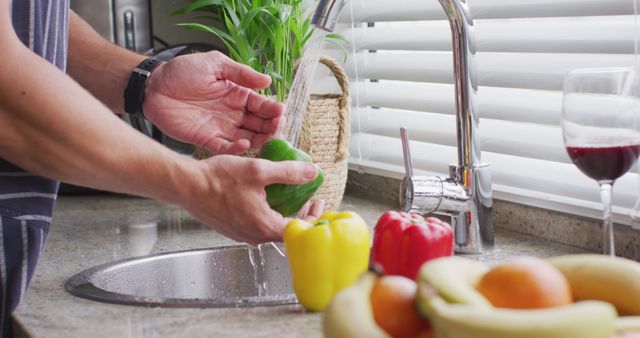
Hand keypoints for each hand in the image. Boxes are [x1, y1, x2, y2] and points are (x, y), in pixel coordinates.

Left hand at [142, 51, 283, 154]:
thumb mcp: (215, 64)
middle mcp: (233, 114)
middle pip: (259, 125)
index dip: (273, 110)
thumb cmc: (181, 71)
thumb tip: (268, 81)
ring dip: (259, 140)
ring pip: (248, 139)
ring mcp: (221, 128)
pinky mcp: (206, 140)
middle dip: (271, 127)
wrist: (153, 86)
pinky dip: (236, 149)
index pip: (262, 106)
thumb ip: (241, 73)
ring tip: (266, 138)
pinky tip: (245, 144)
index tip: (281, 112)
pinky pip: (225, 148)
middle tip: (277, 127)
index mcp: (237, 95)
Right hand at [183, 155, 319, 244]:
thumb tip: (312, 173)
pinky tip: (266, 197)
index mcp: (263, 226)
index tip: (318, 203)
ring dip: (282, 213)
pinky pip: (256, 224)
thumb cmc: (217, 179)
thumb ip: (288, 173)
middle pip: (285, 230)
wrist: (186, 185)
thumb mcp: (258, 171)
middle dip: (299, 214)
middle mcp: (253, 236)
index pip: (298, 229)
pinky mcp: (232, 229)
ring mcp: (242, 234)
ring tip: (289, 196)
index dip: (312, 217)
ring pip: (270, 227)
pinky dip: (267, 213)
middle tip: (307, 198)